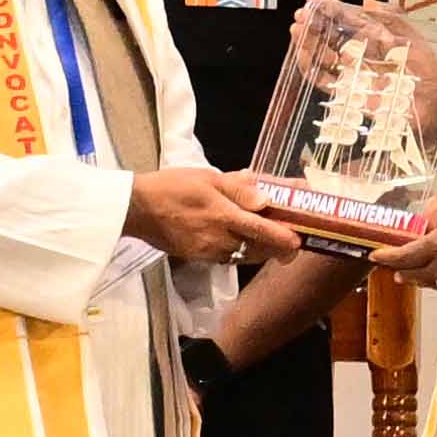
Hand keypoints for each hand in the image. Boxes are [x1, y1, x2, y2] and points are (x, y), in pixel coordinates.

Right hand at [120, 163, 297, 269]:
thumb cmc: (173, 186)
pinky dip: (242, 252)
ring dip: (261, 251)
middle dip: (278, 248)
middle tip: (291, 239)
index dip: (284, 239)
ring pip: (246, 257)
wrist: (138, 209)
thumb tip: (266, 200)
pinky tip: (242, 241)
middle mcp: (220, 239)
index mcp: (224, 216)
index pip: (262, 232)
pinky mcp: (200, 258)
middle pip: (259, 251)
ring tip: (270, 239)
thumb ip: (239, 189)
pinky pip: (229, 258)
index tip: (299, 240)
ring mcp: (210, 252)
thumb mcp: (207, 178)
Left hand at [378, 201, 436, 292]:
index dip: (387, 257)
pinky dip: (436, 279)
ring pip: (429, 281)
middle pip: (413, 273)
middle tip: (391, 264)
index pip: (404, 255)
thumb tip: (432, 220)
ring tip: (409, 273)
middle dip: (399, 269)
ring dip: (417, 276)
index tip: (374, 255)